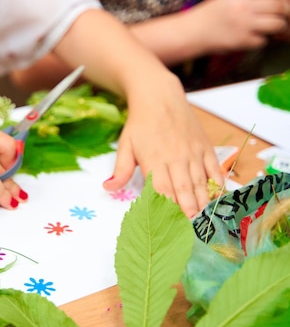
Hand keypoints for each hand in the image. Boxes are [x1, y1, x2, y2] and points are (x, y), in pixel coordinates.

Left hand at [103, 79, 223, 217]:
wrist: (159, 96)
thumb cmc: (140, 123)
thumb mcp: (125, 145)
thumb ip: (120, 170)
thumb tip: (108, 188)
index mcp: (153, 160)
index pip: (161, 190)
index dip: (166, 209)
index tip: (170, 226)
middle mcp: (175, 158)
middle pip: (183, 189)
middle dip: (188, 211)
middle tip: (192, 230)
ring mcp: (192, 152)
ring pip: (200, 182)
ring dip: (202, 202)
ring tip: (204, 220)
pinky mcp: (204, 146)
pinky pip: (214, 168)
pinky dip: (217, 183)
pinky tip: (218, 197)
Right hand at [191, 0, 288, 51]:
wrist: (189, 32)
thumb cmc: (209, 17)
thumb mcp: (231, 0)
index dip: (281, 1)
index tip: (279, 8)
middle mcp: (244, 6)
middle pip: (279, 7)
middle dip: (283, 15)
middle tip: (280, 21)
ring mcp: (243, 24)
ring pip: (277, 24)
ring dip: (277, 29)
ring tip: (267, 31)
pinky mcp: (241, 40)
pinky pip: (263, 41)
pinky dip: (260, 41)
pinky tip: (249, 40)